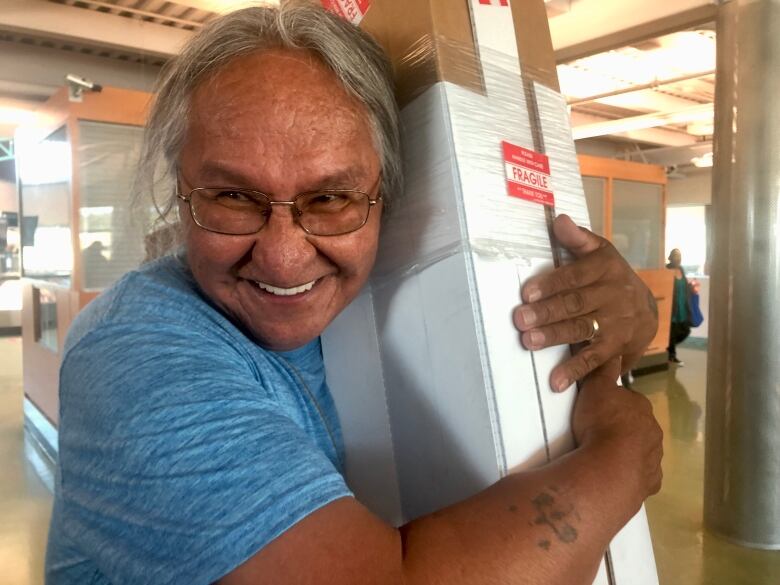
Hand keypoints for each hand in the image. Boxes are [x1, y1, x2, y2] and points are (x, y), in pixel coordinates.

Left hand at [512, 215, 657, 391]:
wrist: (647, 310)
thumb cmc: (610, 277)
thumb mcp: (599, 252)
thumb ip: (578, 239)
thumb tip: (558, 220)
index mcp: (605, 268)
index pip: (576, 276)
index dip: (551, 284)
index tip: (527, 292)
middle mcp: (613, 295)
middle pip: (576, 304)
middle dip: (547, 312)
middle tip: (520, 319)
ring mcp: (615, 323)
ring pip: (582, 329)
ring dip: (555, 337)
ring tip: (529, 342)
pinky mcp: (615, 347)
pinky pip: (594, 359)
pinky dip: (574, 371)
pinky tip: (555, 382)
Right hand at [572, 360, 662, 503]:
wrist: (610, 467)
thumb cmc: (601, 423)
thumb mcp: (596, 389)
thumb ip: (603, 370)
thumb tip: (613, 351)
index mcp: (641, 407)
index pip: (628, 401)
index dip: (613, 405)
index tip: (598, 411)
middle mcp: (653, 431)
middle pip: (637, 427)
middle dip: (623, 429)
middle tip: (598, 434)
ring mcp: (654, 458)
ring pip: (641, 451)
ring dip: (627, 452)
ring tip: (604, 456)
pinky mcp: (651, 481)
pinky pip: (641, 475)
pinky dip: (631, 475)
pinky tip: (615, 475)